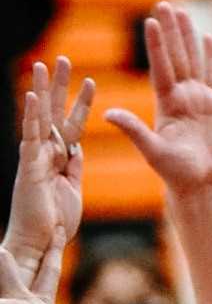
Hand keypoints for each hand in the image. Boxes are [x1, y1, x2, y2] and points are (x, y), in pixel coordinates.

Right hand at [4, 58, 93, 285]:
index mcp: (58, 159)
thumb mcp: (72, 189)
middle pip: (53, 113)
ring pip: (40, 118)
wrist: (40, 244)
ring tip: (44, 64)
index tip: (89, 81)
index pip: (71, 125)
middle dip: (59, 87)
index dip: (79, 103)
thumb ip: (73, 168)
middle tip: (63, 59)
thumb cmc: (55, 221)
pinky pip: (30, 138)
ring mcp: (35, 158)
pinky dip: (31, 116)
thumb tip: (76, 148)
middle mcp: (44, 154)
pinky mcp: (29, 168)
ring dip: (43, 91)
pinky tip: (31, 96)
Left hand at [105, 1, 211, 198]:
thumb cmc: (175, 171)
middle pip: (175, 57)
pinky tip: (209, 38)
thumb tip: (108, 115)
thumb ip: (134, 130)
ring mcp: (198, 99)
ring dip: (188, 38)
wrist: (200, 182)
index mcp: (166, 103)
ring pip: (193, 61)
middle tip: (165, 5)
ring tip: (183, 13)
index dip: (157, 45)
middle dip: (170, 32)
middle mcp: (181, 96)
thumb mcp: (152, 151)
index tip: (151, 22)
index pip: (161, 67)